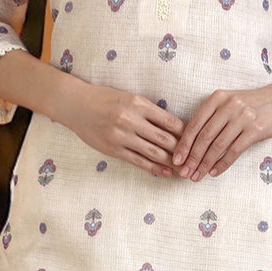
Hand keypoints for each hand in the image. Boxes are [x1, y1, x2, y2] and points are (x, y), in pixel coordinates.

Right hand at [58, 83, 185, 177]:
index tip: (195, 139)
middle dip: (182, 150)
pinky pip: (139, 162)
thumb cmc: (104, 99)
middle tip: (195, 158)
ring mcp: (122, 136)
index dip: (185, 132)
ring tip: (184, 168)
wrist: (76, 105)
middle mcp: (131, 120)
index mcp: (138, 103)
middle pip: (165, 139)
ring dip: (172, 162)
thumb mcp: (129, 97)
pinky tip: (166, 173)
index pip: (170, 121)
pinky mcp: (114, 149)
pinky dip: (155, 169)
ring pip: (154, 153)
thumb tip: (172, 126)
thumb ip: (148, 110)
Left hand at [172, 85, 271, 180]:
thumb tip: (192, 143)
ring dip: (204, 164)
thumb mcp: (231, 102)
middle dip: (192, 157)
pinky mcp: (256, 129)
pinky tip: (214, 172)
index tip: (176, 160)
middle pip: (204, 137)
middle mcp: (228, 105)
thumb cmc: (254, 104)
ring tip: (196, 176)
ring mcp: (242, 117)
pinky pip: (234, 150)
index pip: (195, 124)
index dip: (184, 144)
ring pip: (218, 145)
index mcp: (217, 98)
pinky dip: (222, 163)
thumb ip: (213, 117)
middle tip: (183, 173)